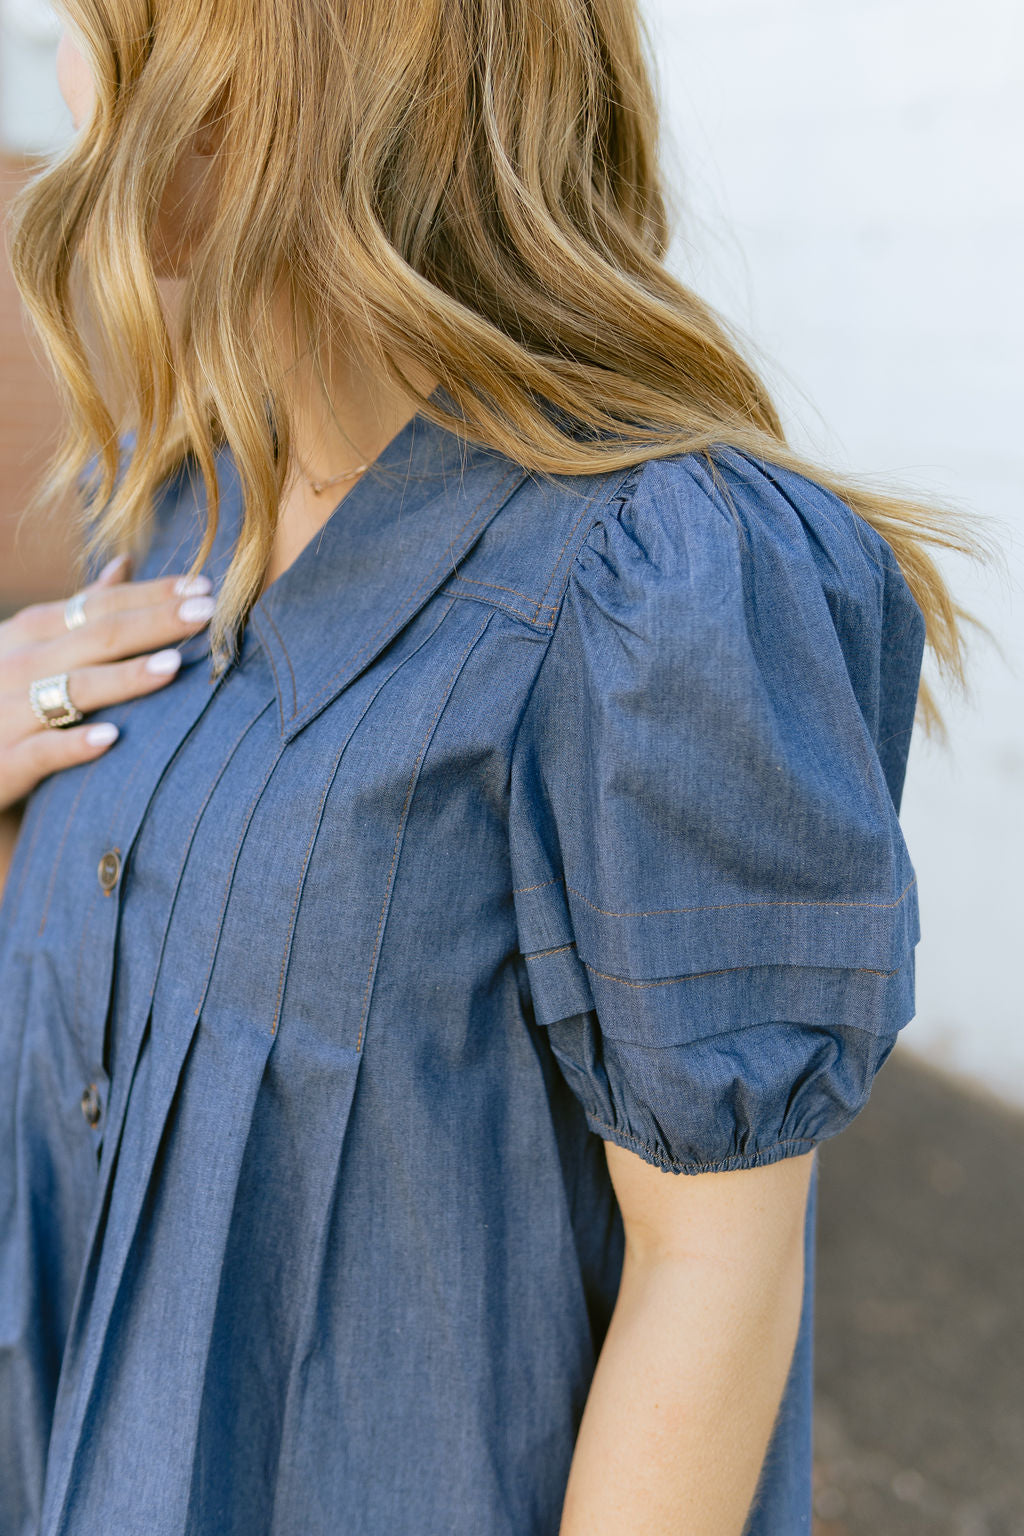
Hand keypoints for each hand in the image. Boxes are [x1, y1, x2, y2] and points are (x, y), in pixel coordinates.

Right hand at [0, 554, 216, 812]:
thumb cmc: (10, 710)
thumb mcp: (37, 653)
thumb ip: (78, 613)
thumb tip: (124, 563)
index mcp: (27, 636)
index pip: (97, 606)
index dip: (150, 595)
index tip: (202, 588)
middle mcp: (15, 667)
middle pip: (94, 638)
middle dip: (153, 623)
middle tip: (208, 611)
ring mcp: (4, 713)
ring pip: (70, 689)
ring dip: (123, 678)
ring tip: (173, 665)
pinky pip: (39, 753)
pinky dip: (72, 744)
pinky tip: (112, 739)